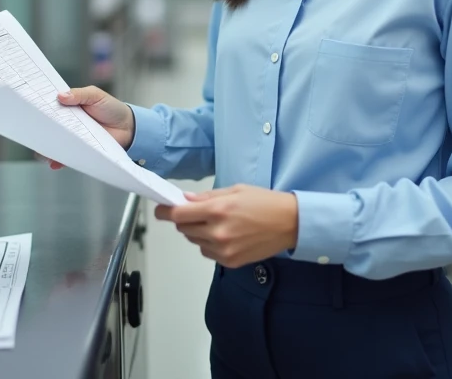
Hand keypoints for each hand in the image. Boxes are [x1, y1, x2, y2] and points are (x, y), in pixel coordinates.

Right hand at [41, 86, 135, 168]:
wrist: (128, 127)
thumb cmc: (111, 108)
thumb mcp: (96, 95)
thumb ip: (79, 94)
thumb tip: (60, 96)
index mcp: (68, 107)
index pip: (50, 108)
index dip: (40, 110)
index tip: (31, 111)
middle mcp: (67, 123)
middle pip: (49, 128)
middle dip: (40, 131)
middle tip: (33, 133)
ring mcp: (73, 138)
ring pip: (55, 143)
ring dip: (47, 148)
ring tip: (42, 151)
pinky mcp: (79, 151)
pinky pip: (66, 157)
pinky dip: (59, 160)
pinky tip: (55, 162)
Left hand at [156, 185, 298, 267]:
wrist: (290, 224)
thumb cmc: (266, 203)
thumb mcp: (235, 190)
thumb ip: (208, 197)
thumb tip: (186, 200)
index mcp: (218, 210)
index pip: (179, 215)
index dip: (166, 212)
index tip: (161, 210)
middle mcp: (218, 232)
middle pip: (184, 229)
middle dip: (186, 220)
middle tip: (198, 212)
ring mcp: (223, 250)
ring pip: (195, 242)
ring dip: (199, 232)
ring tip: (219, 223)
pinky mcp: (230, 262)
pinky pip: (207, 253)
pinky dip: (210, 244)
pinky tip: (226, 235)